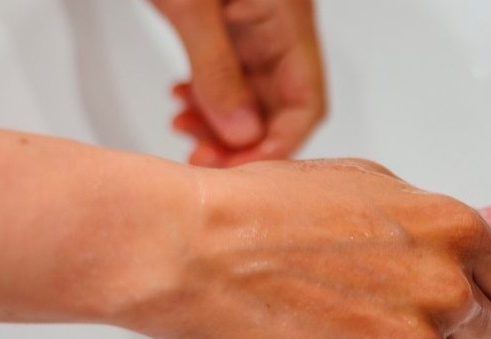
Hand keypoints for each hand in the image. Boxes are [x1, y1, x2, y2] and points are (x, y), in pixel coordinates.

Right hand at [111, 159, 490, 338]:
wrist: (197, 254)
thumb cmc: (264, 213)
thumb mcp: (367, 186)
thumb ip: (440, 216)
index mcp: (452, 231)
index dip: (481, 291)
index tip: (460, 297)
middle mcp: (445, 289)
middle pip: (479, 335)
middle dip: (438, 328)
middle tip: (376, 311)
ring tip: (336, 325)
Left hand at [153, 0, 325, 167]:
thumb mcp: (191, 6)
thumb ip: (217, 67)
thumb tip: (241, 132)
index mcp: (289, 19)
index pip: (306, 102)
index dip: (278, 145)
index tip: (240, 170)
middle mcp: (280, 28)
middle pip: (279, 107)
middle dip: (241, 142)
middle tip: (203, 159)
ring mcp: (255, 29)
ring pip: (252, 98)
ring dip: (219, 125)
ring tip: (183, 129)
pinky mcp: (229, 28)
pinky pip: (230, 79)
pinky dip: (207, 100)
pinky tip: (183, 103)